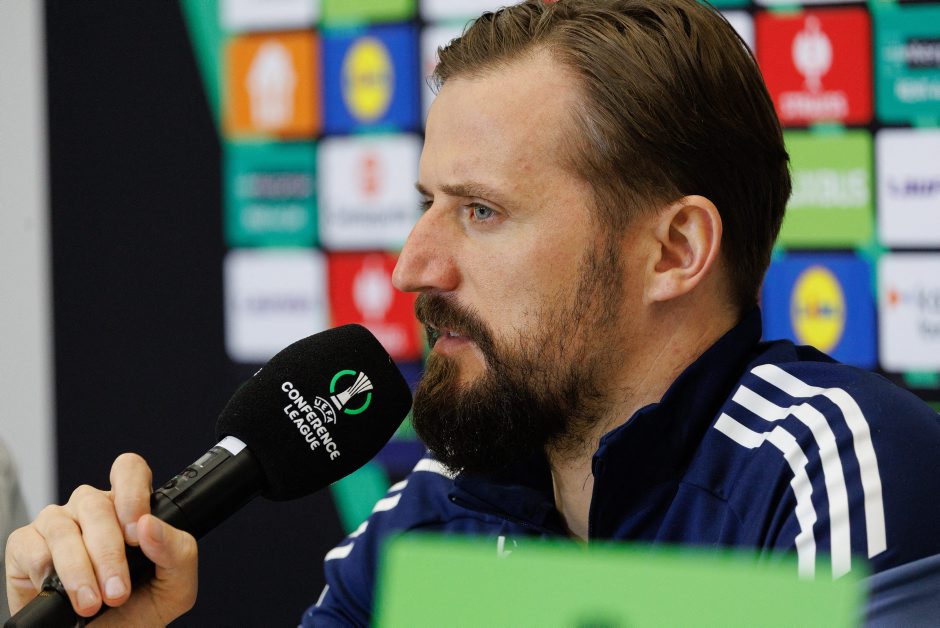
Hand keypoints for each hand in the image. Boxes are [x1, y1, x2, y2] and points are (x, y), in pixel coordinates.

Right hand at [5, 453, 197, 624]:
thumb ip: (177, 551)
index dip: (132, 492)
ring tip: (92, 603)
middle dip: (109, 554)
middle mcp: (92, 509)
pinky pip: (31, 548)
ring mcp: (57, 522)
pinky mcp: (25, 545)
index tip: (136, 532)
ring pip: (63, 528)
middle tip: (117, 592)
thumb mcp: (176, 586)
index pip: (129, 470)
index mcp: (129, 508)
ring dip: (80, 570)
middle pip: (97, 505)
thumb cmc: (138, 609)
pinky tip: (59, 593)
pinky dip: (46, 574)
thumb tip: (149, 526)